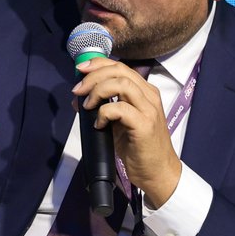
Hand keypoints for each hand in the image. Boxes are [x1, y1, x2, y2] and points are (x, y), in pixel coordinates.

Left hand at [72, 59, 180, 207]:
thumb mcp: (115, 124)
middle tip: (78, 90)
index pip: (120, 67)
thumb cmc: (137, 147)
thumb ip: (100, 108)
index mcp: (144, 92)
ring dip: (98, 91)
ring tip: (88, 106)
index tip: (80, 69)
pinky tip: (99, 125)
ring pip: (122, 84)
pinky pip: (120, 109)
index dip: (98, 64)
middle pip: (119, 71)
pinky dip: (104, 113)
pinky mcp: (145, 125)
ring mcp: (149, 110)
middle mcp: (149, 96)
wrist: (157, 171)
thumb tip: (77, 99)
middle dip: (94, 76)